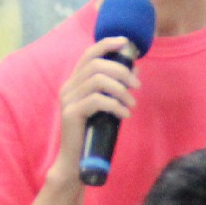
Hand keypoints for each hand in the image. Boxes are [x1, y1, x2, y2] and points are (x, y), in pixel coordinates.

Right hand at [52, 36, 139, 180]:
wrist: (75, 162)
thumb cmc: (93, 133)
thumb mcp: (107, 106)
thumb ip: (116, 88)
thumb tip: (135, 70)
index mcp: (74, 82)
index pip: (89, 54)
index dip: (107, 44)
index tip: (125, 42)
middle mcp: (68, 87)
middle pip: (96, 64)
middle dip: (121, 71)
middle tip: (137, 86)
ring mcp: (68, 100)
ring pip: (97, 80)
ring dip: (120, 89)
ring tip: (132, 103)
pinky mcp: (71, 114)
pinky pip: (97, 100)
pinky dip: (115, 105)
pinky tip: (124, 114)